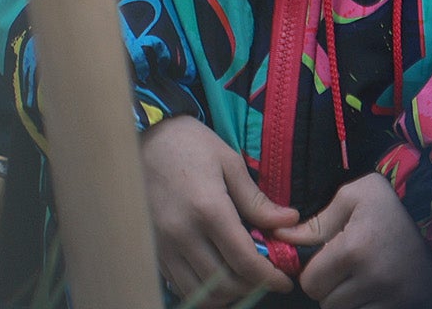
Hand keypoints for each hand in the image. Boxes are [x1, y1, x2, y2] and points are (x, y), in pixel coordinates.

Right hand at [142, 116, 297, 298]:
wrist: (142, 138)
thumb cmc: (189, 144)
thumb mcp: (229, 162)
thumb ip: (256, 200)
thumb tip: (289, 221)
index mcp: (208, 209)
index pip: (244, 261)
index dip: (269, 278)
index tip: (284, 281)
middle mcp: (183, 233)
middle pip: (224, 284)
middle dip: (251, 288)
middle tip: (265, 277)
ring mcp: (164, 245)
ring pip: (201, 293)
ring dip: (227, 294)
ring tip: (242, 279)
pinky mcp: (153, 250)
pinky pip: (180, 285)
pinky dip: (202, 290)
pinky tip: (216, 275)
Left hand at [282, 173, 431, 307]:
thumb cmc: (391, 208)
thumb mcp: (353, 198)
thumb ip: (315, 221)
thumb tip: (281, 239)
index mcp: (355, 248)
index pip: (311, 283)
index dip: (315, 273)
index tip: (328, 262)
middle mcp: (374, 278)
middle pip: (327, 304)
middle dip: (331, 289)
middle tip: (349, 270)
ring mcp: (393, 299)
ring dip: (349, 302)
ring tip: (365, 279)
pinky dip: (368, 308)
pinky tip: (377, 292)